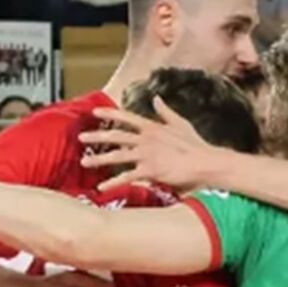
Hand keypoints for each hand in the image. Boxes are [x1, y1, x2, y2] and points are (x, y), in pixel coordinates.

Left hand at [79, 97, 224, 191]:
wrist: (207, 163)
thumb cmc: (197, 147)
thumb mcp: (181, 124)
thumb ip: (166, 112)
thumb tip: (157, 98)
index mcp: (153, 127)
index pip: (127, 117)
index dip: (110, 113)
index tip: (95, 112)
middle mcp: (147, 138)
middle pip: (116, 135)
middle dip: (96, 136)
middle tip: (80, 137)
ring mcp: (147, 154)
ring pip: (118, 155)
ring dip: (99, 158)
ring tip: (85, 162)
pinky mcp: (151, 170)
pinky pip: (128, 176)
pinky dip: (113, 182)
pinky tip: (102, 188)